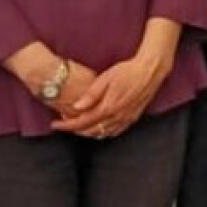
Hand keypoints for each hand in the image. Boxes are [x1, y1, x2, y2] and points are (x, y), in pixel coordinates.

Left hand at [53, 20, 180, 138]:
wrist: (150, 71)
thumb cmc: (128, 71)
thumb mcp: (105, 78)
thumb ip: (91, 95)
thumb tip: (76, 107)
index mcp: (108, 107)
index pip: (82, 122)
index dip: (66, 126)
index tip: (55, 124)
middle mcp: (117, 117)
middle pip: (91, 131)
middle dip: (75, 130)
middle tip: (64, 124)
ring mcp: (126, 119)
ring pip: (102, 134)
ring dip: (88, 132)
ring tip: (78, 126)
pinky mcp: (132, 118)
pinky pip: (114, 132)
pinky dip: (102, 133)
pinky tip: (98, 128)